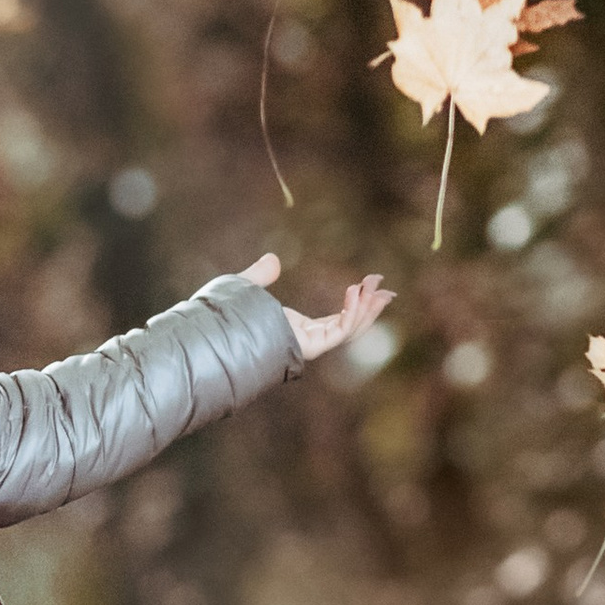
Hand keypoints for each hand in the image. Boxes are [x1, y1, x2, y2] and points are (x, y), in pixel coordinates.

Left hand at [239, 254, 394, 367]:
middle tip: (386, 288)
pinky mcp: (309, 346)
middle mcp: (306, 340)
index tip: (368, 285)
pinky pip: (338, 331)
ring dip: (366, 310)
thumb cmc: (226, 321)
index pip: (336, 321)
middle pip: (349, 327)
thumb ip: (261, 275)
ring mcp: (308, 344)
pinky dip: (351, 313)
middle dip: (369, 309)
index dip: (355, 305)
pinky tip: (355, 292)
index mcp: (298, 330)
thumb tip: (272, 259)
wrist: (217, 338)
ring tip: (379, 289)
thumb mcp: (247, 289)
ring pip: (348, 330)